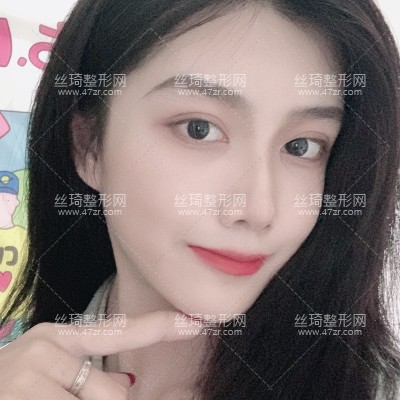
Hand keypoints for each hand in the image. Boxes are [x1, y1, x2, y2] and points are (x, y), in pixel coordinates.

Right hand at [0, 311, 203, 398]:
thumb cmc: (12, 390)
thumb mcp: (46, 374)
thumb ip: (90, 375)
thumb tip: (129, 382)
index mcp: (55, 338)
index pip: (119, 330)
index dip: (160, 326)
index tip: (195, 322)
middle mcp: (44, 349)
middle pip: (113, 394)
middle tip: (68, 395)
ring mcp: (30, 378)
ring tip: (50, 395)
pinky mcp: (24, 398)